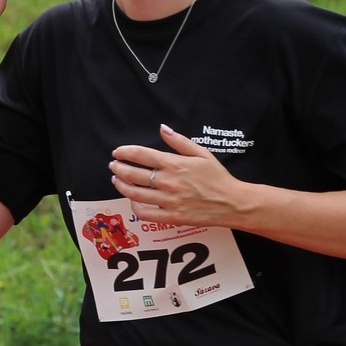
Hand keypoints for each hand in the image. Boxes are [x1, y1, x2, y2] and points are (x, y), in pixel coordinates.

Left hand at [109, 125, 249, 226]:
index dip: (125, 152)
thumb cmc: (217, 177)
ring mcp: (168, 201)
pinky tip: (132, 200)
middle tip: (113, 165)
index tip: (117, 152)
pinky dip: (134, 206)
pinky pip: (145, 213)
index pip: (141, 155)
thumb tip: (162, 128)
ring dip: (121, 185)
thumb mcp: (201, 153)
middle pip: (133, 174)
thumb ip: (179, 141)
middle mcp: (168, 182)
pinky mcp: (171, 217)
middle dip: (118, 168)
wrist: (231, 203)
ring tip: (116, 180)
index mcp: (174, 164)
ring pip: (134, 193)